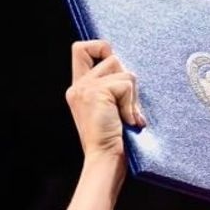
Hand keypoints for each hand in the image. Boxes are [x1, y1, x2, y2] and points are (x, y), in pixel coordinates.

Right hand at [67, 41, 145, 160]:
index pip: (81, 48)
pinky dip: (132, 104)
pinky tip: (127, 121)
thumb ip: (114, 88)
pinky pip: (126, 84)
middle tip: (128, 106)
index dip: (101, 49)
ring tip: (128, 116)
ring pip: (122, 69)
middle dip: (127, 79)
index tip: (117, 71)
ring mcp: (85, 88)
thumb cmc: (114, 141)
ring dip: (132, 95)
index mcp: (79, 88)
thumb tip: (129, 72)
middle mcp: (78, 86)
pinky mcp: (96, 92)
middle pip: (111, 56)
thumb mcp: (111, 109)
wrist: (106, 160)